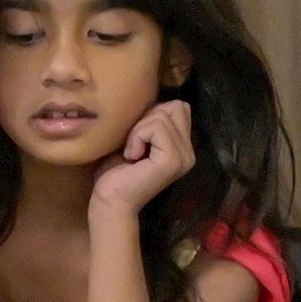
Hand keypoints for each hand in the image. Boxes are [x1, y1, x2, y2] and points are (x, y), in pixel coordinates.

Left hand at [89, 99, 194, 219]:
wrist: (110, 201)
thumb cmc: (116, 171)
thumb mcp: (137, 137)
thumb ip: (153, 121)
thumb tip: (159, 100)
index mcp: (184, 147)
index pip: (179, 106)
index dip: (153, 115)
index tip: (138, 138)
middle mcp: (190, 152)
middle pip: (175, 106)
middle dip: (148, 120)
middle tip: (134, 145)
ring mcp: (184, 157)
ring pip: (162, 115)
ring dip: (138, 130)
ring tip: (132, 153)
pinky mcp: (172, 160)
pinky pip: (156, 128)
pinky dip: (137, 137)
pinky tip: (132, 156)